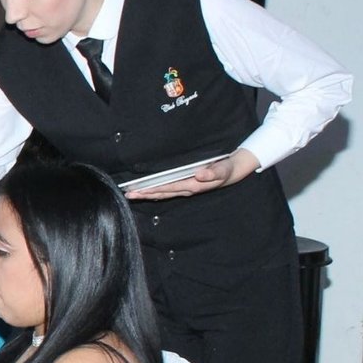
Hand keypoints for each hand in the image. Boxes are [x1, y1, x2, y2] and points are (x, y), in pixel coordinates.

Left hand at [125, 149, 258, 200]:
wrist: (234, 171)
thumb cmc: (227, 169)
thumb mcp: (223, 169)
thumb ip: (213, 172)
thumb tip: (200, 174)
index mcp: (193, 185)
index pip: (169, 188)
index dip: (153, 189)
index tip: (140, 190)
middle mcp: (187, 189)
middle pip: (162, 193)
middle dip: (144, 194)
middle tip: (128, 194)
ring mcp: (186, 189)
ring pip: (163, 193)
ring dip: (147, 194)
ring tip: (132, 194)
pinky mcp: (185, 186)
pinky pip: (167, 190)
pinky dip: (155, 191)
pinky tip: (146, 191)